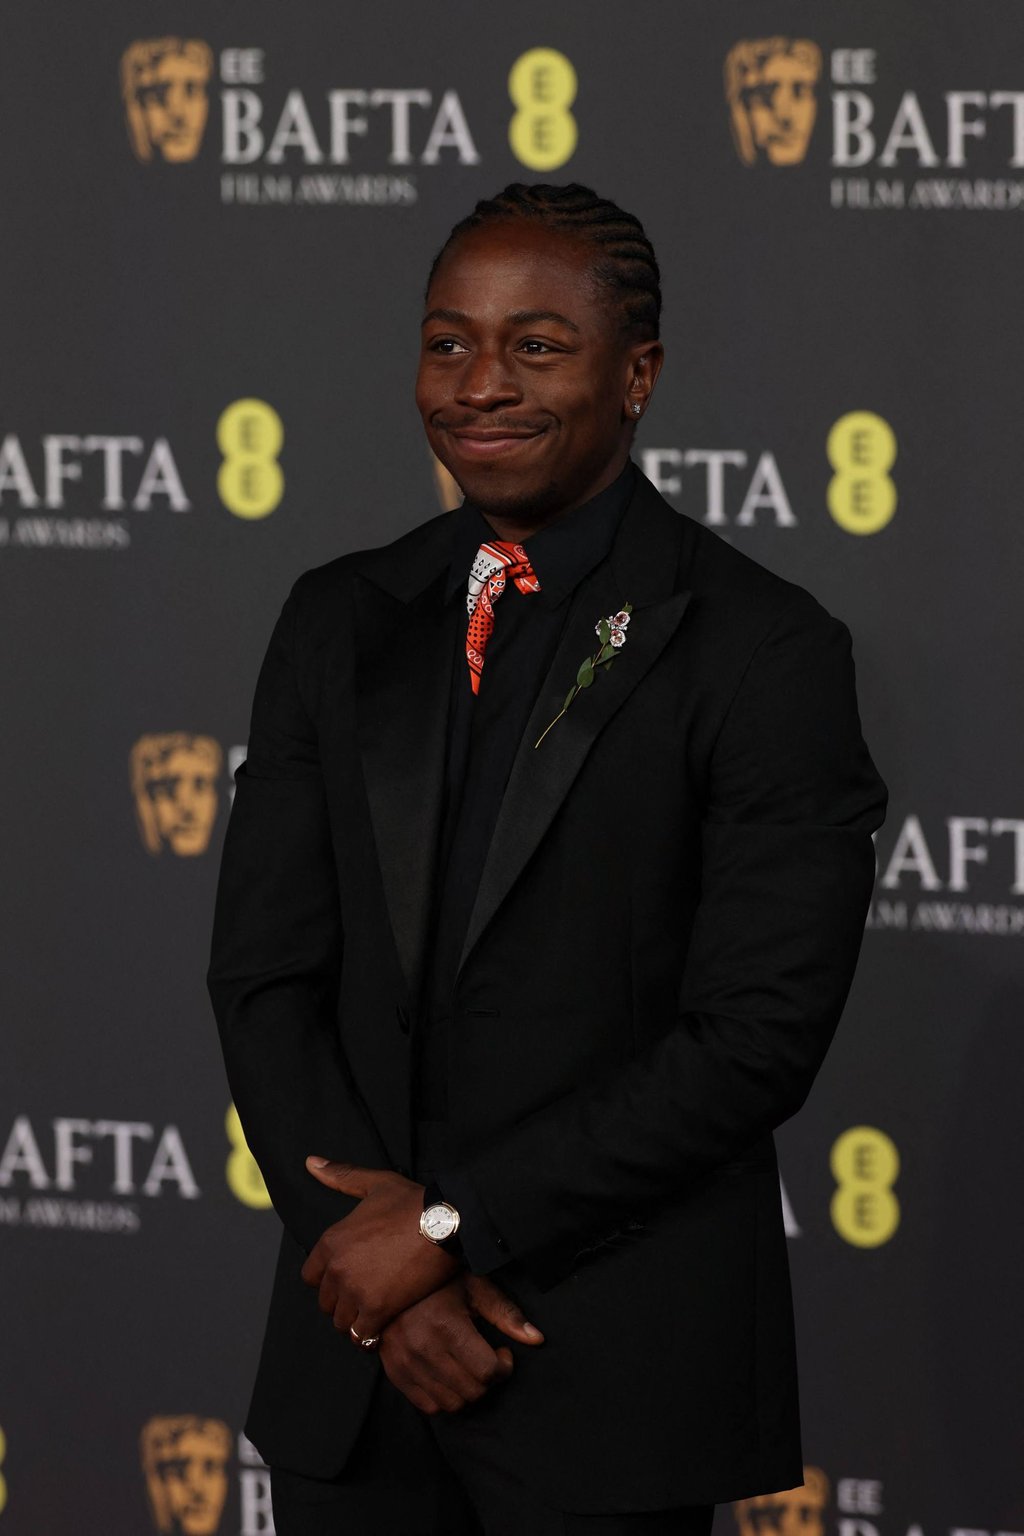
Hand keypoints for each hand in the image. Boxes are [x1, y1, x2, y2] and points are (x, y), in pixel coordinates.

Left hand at [300, 1157, 459, 1339]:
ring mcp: (356, 1291)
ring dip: (355, 1320)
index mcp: (331, 1241)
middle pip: (325, 1302)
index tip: (347, 1277)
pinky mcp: (377, 1310)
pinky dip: (369, 1336)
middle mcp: (337, 1269)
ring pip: (341, 1322)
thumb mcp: (375, 1184)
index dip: (327, 1279)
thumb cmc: (412, 1202)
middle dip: (342, 1301)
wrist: (444, 1223)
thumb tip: (311, 1163)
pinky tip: (382, 1327)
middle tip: (364, 1296)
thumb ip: (340, 1176)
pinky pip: (361, 1336)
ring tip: (373, 1312)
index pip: (310, 1276)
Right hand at [380, 1272, 543, 1415]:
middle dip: (487, 1380)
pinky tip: (448, 1374)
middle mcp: (423, 1347)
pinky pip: (428, 1406)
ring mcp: (406, 1363)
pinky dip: (444, 1397)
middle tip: (486, 1359)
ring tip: (467, 1366)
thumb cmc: (439, 1279)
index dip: (504, 1367)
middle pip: (472, 1392)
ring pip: (451, 1404)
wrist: (388, 1275)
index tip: (502, 1352)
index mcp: (447, 1325)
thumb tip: (537, 1339)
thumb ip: (506, 1314)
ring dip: (467, 1391)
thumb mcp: (475, 1286)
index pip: (487, 1371)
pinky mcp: (394, 1373)